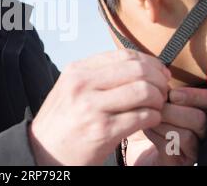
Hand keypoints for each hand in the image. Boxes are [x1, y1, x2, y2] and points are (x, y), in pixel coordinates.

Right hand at [28, 50, 169, 165]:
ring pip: (144, 92)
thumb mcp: (70, 89)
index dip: (149, 62)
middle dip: (158, 80)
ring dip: (158, 100)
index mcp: (77, 71)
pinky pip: (143, 117)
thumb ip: (96, 74)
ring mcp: (92, 107)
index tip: (159, 73)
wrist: (43, 152)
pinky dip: (154, 117)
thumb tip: (135, 65)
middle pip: (137, 70)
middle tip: (163, 91)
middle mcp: (83, 85)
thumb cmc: (61, 122)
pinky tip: (150, 121)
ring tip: (156, 107)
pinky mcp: (103, 131)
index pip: (124, 55)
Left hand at [126, 87, 206, 165]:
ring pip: (188, 134)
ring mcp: (194, 149)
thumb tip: (162, 74)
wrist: (134, 142)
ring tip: (149, 117)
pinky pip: (174, 147)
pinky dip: (157, 135)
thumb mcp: (157, 97)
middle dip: (174, 110)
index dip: (195, 96)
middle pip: (201, 119)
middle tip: (156, 107)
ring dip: (163, 122)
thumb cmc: (148, 116)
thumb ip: (165, 87)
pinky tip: (147, 129)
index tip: (173, 94)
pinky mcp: (179, 161)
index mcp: (203, 111)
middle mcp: (204, 132)